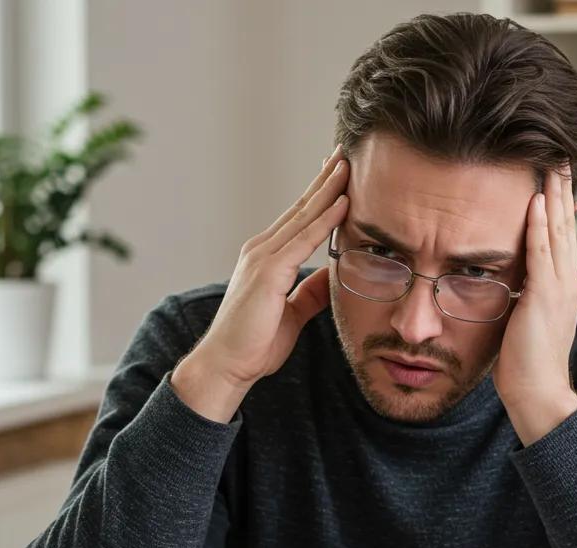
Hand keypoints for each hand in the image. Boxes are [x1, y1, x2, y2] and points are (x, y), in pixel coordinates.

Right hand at [175, 146, 348, 398]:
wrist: (227, 365)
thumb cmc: (254, 345)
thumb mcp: (292, 313)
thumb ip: (310, 293)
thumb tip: (332, 278)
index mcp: (267, 259)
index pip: (298, 219)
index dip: (320, 195)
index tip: (339, 174)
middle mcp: (262, 250)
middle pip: (301, 207)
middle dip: (325, 180)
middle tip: (346, 153)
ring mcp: (263, 258)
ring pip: (303, 216)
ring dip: (329, 189)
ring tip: (349, 164)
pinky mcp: (268, 271)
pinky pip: (303, 239)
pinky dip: (325, 219)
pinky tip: (343, 202)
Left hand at [492, 165, 576, 443]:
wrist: (537, 391)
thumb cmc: (524, 363)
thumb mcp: (522, 319)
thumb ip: (520, 295)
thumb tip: (507, 282)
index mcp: (563, 286)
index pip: (561, 236)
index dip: (559, 205)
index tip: (554, 177)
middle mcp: (568, 281)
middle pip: (565, 224)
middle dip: (561, 189)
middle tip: (560, 156)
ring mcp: (560, 287)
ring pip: (558, 230)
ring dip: (553, 195)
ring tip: (551, 163)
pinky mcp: (545, 296)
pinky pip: (542, 253)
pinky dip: (539, 225)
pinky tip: (535, 200)